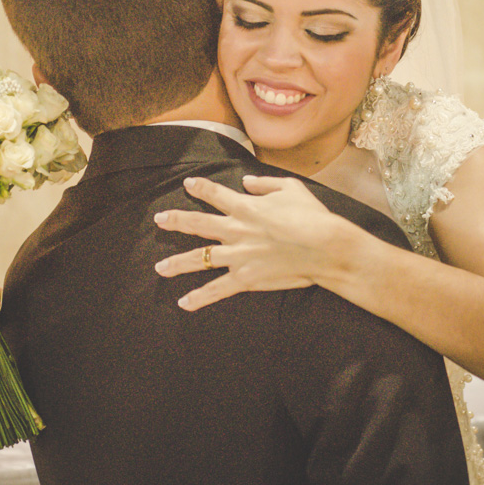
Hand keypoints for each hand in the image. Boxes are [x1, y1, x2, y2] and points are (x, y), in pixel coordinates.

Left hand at [154, 174, 344, 310]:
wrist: (324, 246)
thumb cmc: (312, 215)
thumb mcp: (290, 188)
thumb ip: (265, 183)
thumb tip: (247, 181)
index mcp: (245, 207)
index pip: (215, 194)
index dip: (200, 187)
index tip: (188, 184)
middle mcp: (235, 230)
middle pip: (198, 224)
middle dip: (176, 220)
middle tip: (159, 219)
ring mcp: (237, 255)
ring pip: (199, 259)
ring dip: (177, 263)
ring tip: (159, 267)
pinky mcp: (245, 278)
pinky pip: (216, 289)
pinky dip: (199, 297)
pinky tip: (184, 303)